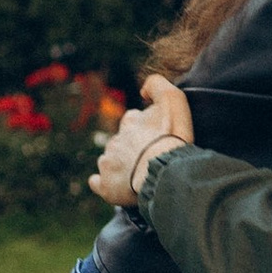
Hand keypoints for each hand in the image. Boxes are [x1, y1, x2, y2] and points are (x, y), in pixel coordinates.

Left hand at [91, 70, 193, 207]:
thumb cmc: (171, 138)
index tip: (155, 136)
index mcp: (131, 122)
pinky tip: (113, 186)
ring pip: (111, 160)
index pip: (133, 119)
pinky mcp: (106, 185)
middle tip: (148, 157)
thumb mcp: (173, 100)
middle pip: (122, 141)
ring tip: (138, 175)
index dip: (144, 127)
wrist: (165, 172)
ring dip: (121, 164)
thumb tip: (143, 90)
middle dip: (132, 147)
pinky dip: (103, 183)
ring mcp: (109, 162)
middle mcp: (116, 140)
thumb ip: (158, 86)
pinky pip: (98, 182)